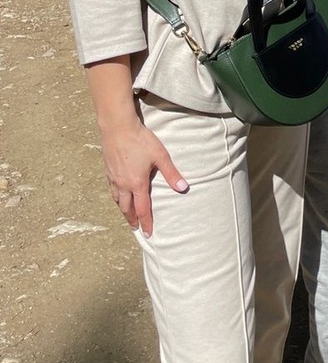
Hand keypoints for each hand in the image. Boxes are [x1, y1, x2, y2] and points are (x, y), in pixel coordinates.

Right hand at [99, 116, 188, 235]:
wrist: (118, 128)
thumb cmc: (141, 140)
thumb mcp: (160, 156)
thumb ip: (171, 173)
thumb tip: (183, 188)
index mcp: (137, 184)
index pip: (143, 209)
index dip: (146, 223)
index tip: (149, 234)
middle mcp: (123, 185)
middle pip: (127, 208)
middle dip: (132, 219)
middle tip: (136, 228)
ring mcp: (113, 178)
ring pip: (117, 200)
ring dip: (123, 209)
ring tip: (127, 214)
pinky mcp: (108, 170)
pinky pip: (111, 189)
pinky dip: (116, 197)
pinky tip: (118, 194)